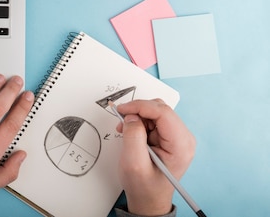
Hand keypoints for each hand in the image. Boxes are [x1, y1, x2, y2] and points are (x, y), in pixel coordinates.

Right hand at [116, 99, 195, 215]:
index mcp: (180, 145)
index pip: (162, 112)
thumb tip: (131, 116)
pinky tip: (132, 133)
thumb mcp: (134, 163)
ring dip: (137, 117)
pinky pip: (153, 118)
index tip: (121, 109)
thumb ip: (133, 136)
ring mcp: (177, 136)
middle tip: (122, 122)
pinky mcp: (169, 136)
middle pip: (160, 109)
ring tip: (126, 132)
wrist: (149, 199)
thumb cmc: (145, 187)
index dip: (140, 106)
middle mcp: (183, 138)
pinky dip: (139, 121)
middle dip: (138, 112)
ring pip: (155, 111)